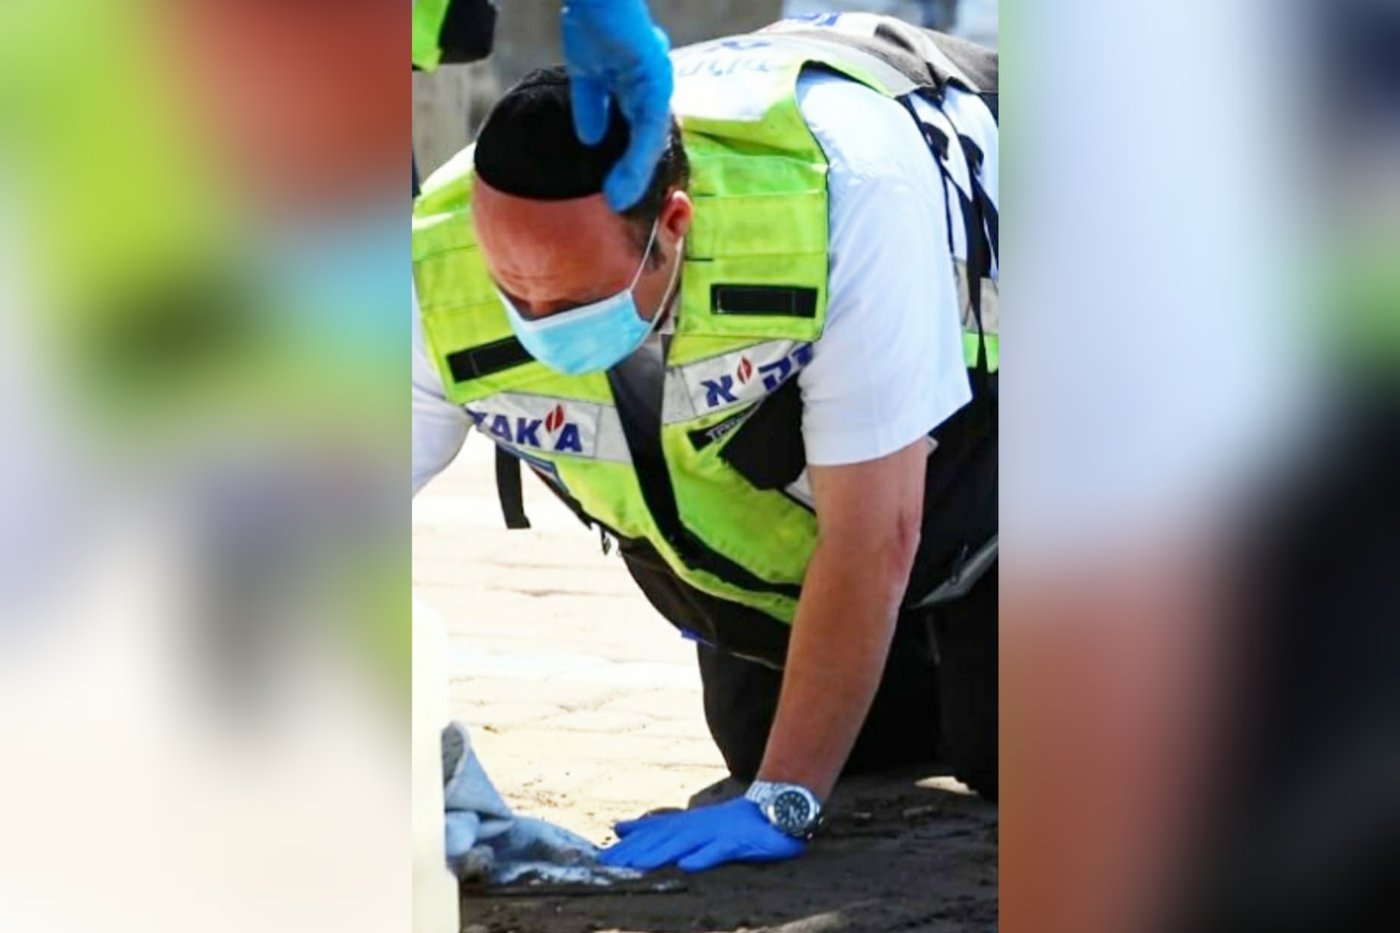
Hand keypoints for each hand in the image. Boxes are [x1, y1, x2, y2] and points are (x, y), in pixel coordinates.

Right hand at [560, 0, 674, 210]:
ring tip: (619, 201)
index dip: (628, 161)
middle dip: (635, 173)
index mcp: (641, 84)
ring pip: (650, 141)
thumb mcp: (587, 76)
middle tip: (620, 203)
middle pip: (648, 140)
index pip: (639, 131)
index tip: (613, 189)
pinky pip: (648, 130)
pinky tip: (623, 184)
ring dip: (635, 174)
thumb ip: (592, 107)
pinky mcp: (656, 82)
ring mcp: (659, 84)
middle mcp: (655, 86)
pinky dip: (636, 160)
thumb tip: (591, 139)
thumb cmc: (592, 22)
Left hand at [597, 798, 805, 872]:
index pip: (653, 832)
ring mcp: (718, 832)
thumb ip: (663, 828)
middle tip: (608, 864)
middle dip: (634, 852)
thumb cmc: (737, 822)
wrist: (780, 807)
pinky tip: (686, 866)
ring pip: (685, 844)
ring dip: (660, 854)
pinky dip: (702, 857)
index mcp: (689, 823)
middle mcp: (699, 825)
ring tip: (638, 866)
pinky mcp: (738, 842)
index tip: (603, 857)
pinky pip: (718, 851)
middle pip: (662, 839)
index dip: (628, 844)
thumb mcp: (697, 825)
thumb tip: (624, 828)